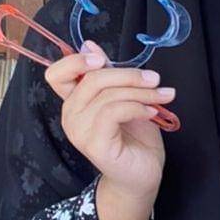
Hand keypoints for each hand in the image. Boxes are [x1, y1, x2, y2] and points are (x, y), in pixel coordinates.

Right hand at [44, 39, 174, 204]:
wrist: (143, 174)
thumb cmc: (134, 137)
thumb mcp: (124, 97)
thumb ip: (109, 75)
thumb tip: (89, 45)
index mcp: (75, 101)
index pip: (57, 74)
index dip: (75, 61)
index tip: (102, 60)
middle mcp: (71, 115)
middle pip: (91, 78)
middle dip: (129, 75)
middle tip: (155, 79)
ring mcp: (79, 131)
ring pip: (107, 94)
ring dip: (140, 92)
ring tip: (163, 97)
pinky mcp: (94, 144)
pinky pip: (113, 112)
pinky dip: (137, 106)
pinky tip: (151, 112)